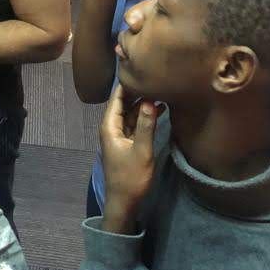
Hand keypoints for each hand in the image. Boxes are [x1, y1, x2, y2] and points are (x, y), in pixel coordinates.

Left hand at [99, 84, 161, 232]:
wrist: (124, 203)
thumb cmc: (130, 178)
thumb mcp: (141, 150)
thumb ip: (145, 125)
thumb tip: (150, 100)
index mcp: (109, 126)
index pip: (117, 97)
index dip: (127, 83)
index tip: (139, 67)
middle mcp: (111, 127)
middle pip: (123, 103)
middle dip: (137, 90)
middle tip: (155, 75)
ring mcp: (118, 135)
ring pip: (129, 112)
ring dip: (142, 102)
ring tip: (160, 88)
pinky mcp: (126, 142)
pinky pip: (134, 123)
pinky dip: (144, 115)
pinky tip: (159, 108)